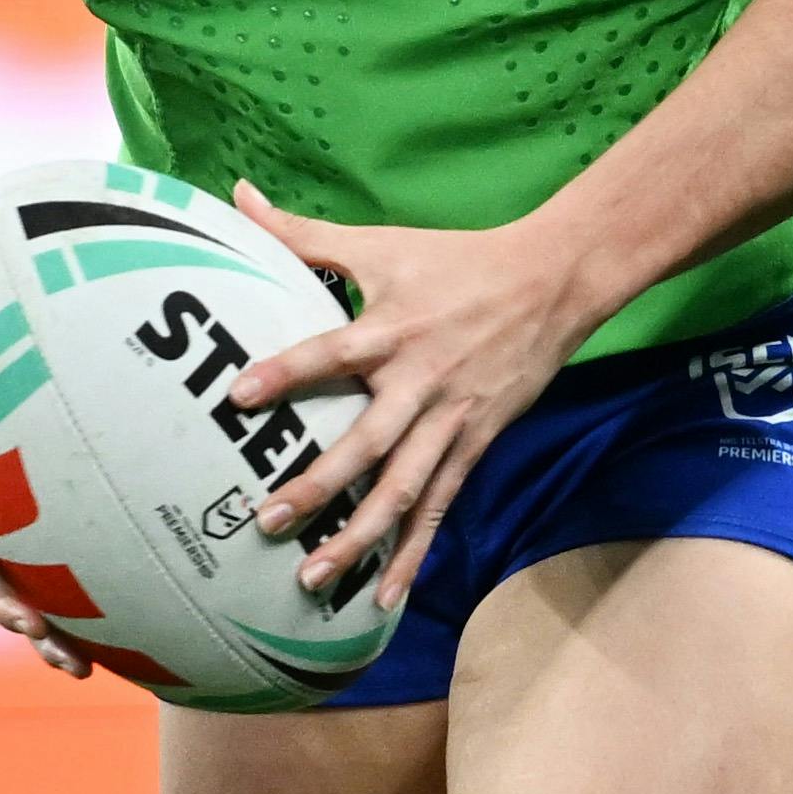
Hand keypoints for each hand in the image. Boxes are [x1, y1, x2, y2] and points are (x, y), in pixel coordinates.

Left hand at [226, 182, 598, 607]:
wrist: (554, 281)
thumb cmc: (456, 261)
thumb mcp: (381, 243)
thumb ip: (303, 234)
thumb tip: (238, 196)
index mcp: (392, 329)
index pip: (331, 351)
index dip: (287, 372)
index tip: (238, 397)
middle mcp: (421, 381)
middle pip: (367, 443)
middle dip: (320, 484)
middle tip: (268, 520)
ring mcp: (452, 421)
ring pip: (405, 490)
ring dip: (361, 537)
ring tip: (316, 577)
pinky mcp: (475, 446)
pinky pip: (441, 509)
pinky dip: (414, 554)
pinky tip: (384, 597)